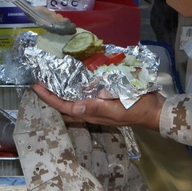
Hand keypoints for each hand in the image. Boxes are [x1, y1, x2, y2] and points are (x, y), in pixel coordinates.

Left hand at [32, 83, 163, 130]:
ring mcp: (98, 104)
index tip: (36, 86)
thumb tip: (74, 107)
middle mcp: (91, 110)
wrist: (156, 110)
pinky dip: (78, 85)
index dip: (49, 98)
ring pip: (75, 98)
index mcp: (91, 114)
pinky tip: (77, 76)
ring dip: (62, 90)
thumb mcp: (117, 110)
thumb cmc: (137, 110)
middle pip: (65, 104)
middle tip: (40, 80)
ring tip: (52, 76)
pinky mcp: (106, 98)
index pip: (64, 106)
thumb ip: (96, 108)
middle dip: (51, 94)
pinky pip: (87, 93)